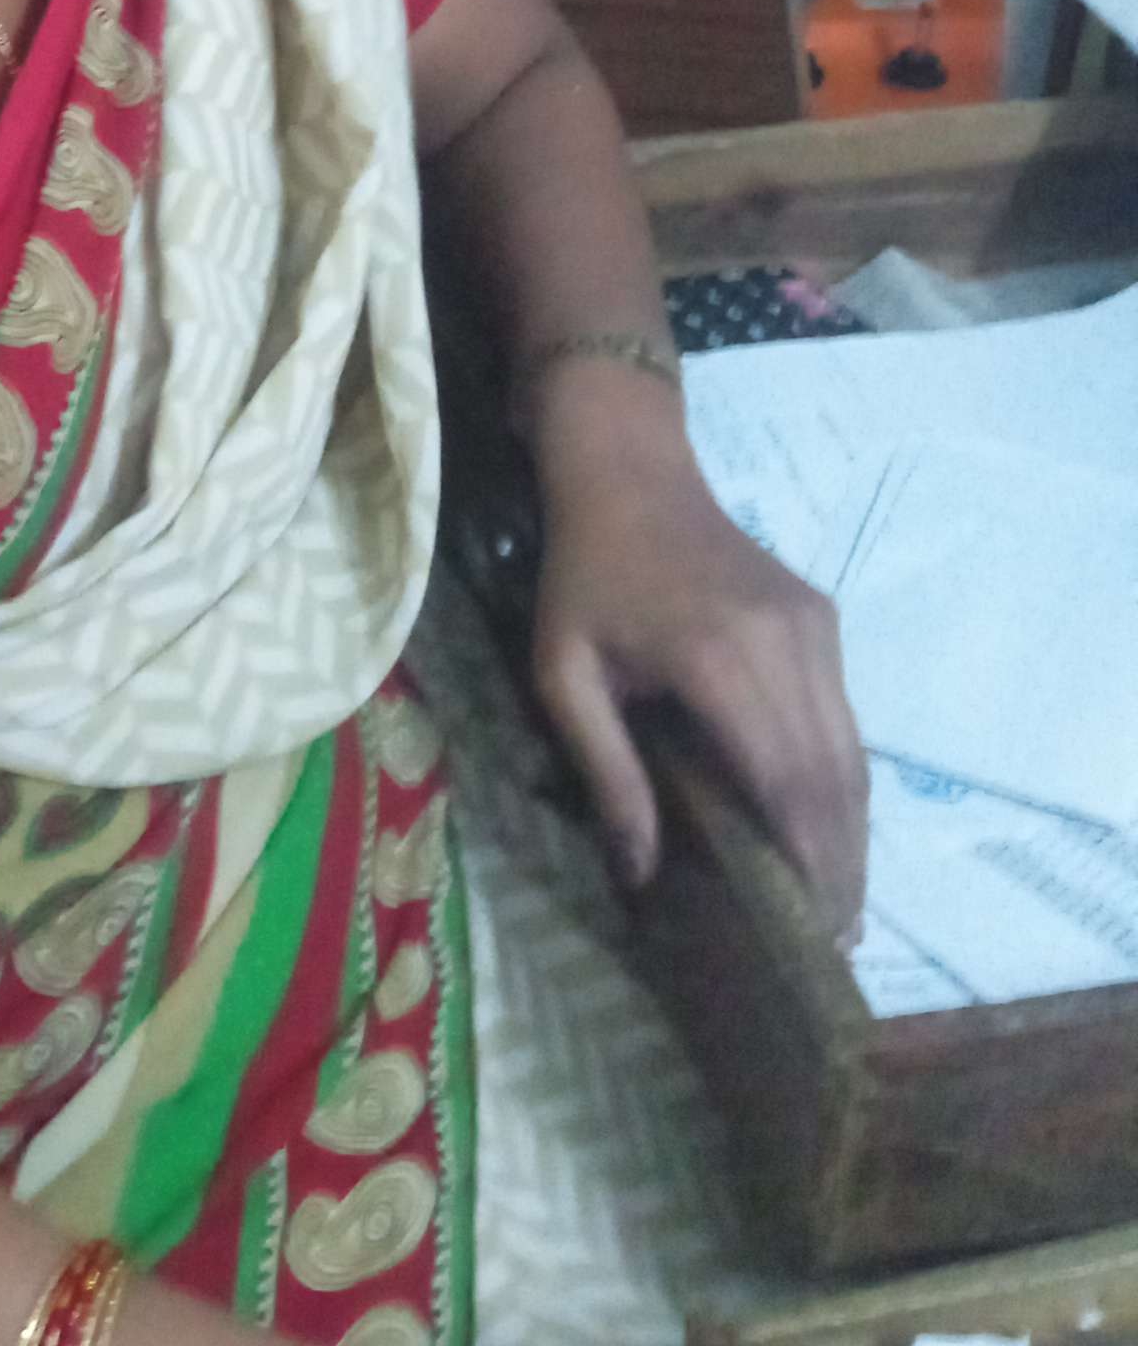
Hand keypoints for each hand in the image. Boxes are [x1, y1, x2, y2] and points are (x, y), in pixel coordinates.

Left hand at [524, 362, 868, 934]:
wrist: (628, 473)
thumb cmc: (583, 577)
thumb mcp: (562, 672)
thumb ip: (604, 768)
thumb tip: (641, 873)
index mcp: (718, 658)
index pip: (783, 782)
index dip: (805, 863)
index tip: (810, 932)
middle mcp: (784, 643)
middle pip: (832, 778)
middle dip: (839, 865)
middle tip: (834, 941)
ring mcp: (814, 627)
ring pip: (852, 751)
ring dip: (852, 830)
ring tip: (842, 904)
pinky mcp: (822, 618)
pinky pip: (845, 716)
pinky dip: (844, 779)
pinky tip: (830, 827)